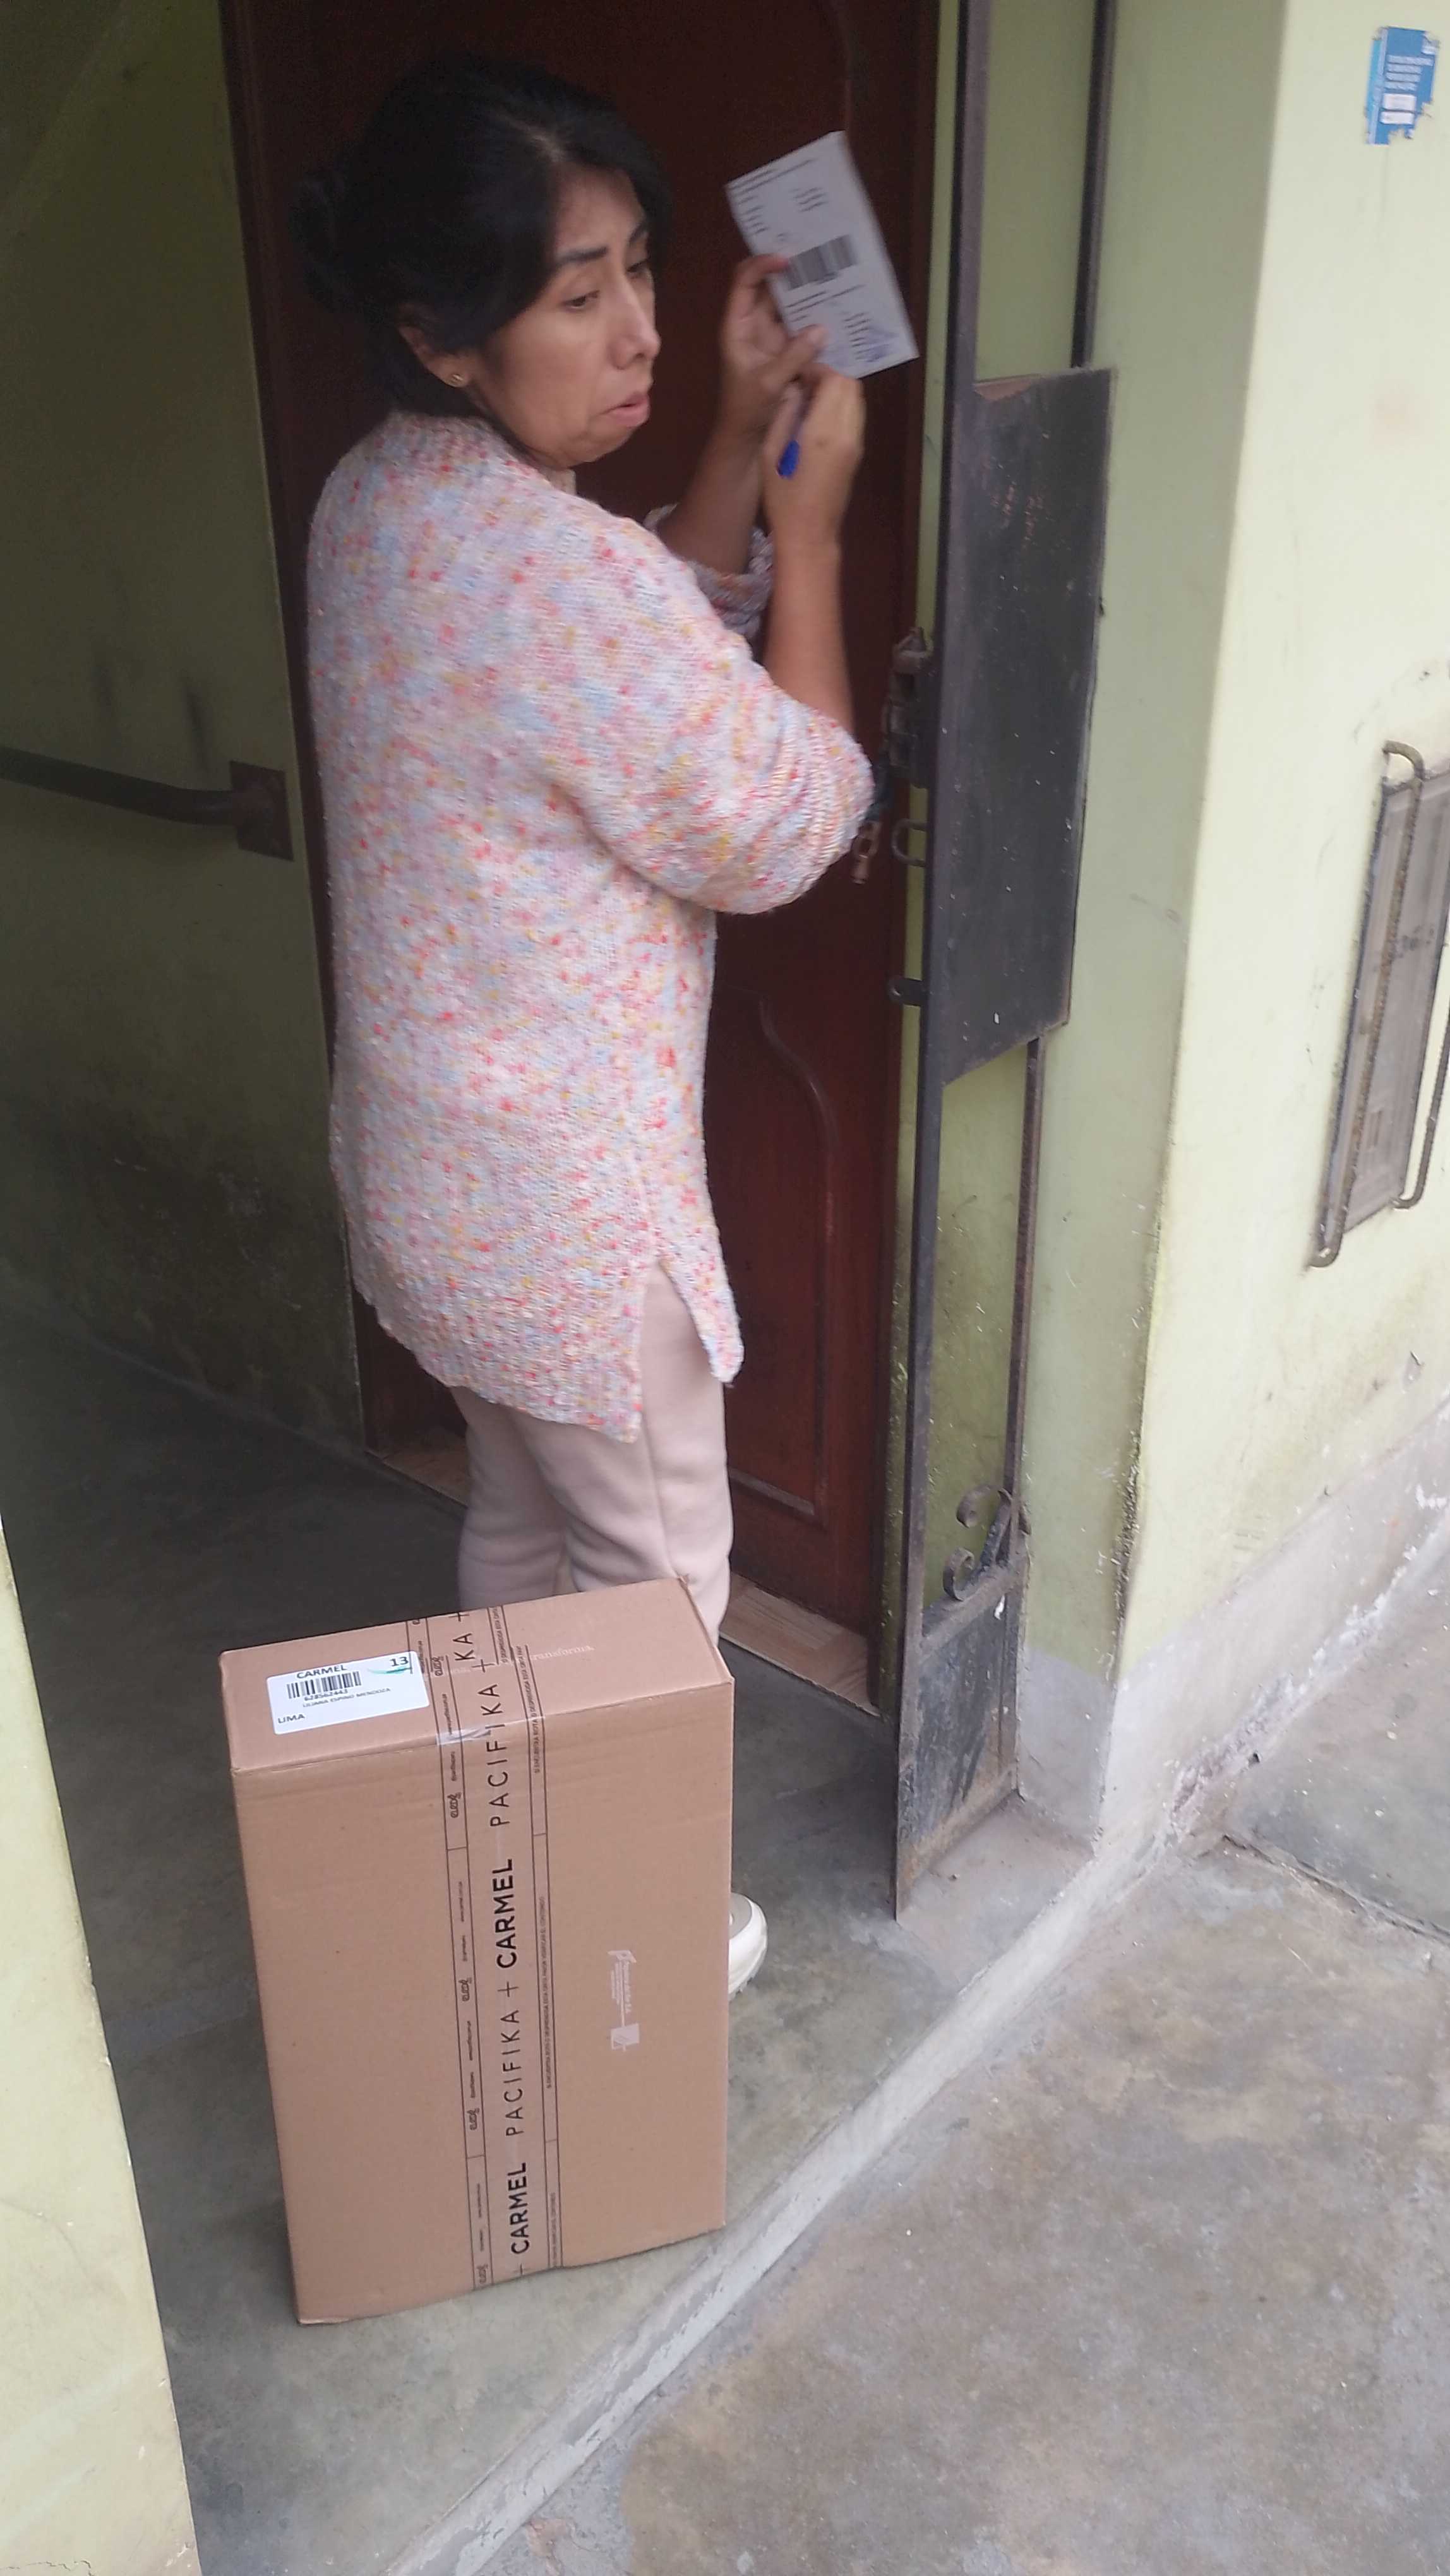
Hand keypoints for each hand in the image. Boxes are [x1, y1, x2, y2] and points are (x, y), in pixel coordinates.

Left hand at [714, 254, 825, 449]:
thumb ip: (794, 356)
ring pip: (790, 306)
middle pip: (771, 288)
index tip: (787, 260)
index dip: (762, 265)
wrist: (748, 439)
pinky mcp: (789, 351)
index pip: (744, 281)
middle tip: (818, 256)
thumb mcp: (768, 383)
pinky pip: (804, 329)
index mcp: (738, 325)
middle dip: (791, 272)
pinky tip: (838, 310)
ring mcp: (773, 337)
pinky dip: (818, 320)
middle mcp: (755, 325)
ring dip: (809, 294)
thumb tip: (822, 329)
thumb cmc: (746, 410)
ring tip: (834, 277)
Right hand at [761, 370, 864, 548]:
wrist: (810, 535)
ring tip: (812, 402)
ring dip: (837, 393)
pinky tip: (820, 420)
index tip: (800, 378)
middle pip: (851, 386)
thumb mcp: (770, 455)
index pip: (834, 381)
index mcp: (822, 432)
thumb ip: (783, 416)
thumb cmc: (782, 500)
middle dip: (830, 379)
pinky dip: (842, 408)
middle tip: (806, 387)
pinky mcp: (857, 454)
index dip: (818, 372)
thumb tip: (794, 389)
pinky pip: (855, 418)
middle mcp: (845, 434)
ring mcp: (855, 445)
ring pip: (857, 400)